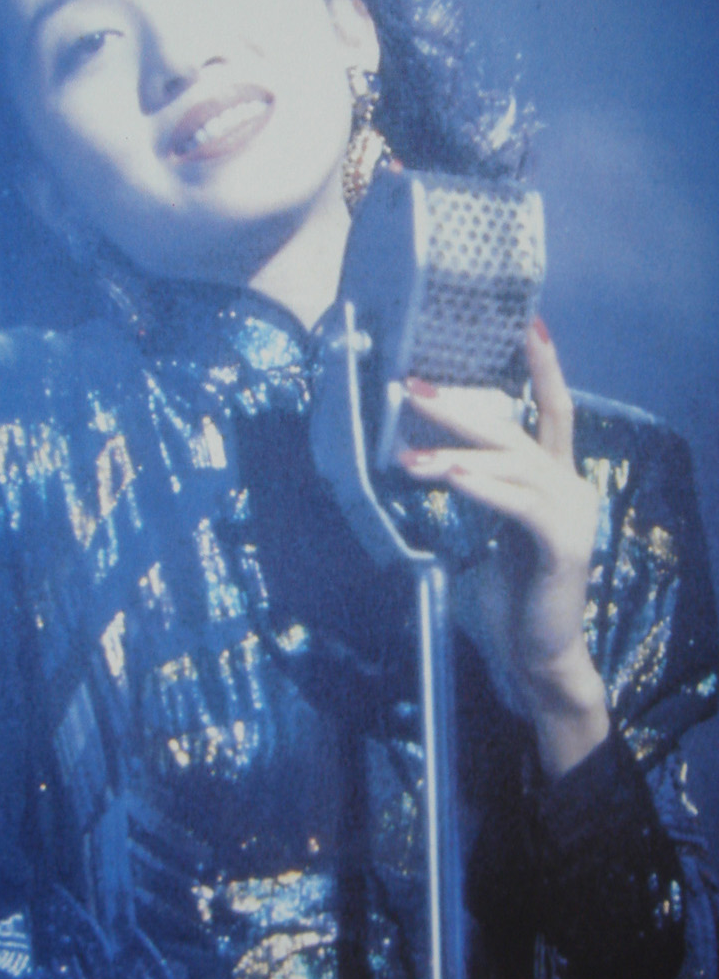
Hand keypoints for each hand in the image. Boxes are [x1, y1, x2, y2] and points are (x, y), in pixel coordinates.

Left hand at [400, 319, 608, 775]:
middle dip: (461, 406)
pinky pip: (517, 506)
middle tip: (413, 384)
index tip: (529, 324)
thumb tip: (433, 451)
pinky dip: (481, 488)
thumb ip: (480, 488)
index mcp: (558, 478)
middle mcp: (572, 487)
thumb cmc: (511, 593)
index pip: (555, 410)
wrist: (536, 655)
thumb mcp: (492, 528)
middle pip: (514, 432)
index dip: (544, 367)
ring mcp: (572, 514)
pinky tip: (448, 477)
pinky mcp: (562, 545)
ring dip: (453, 453)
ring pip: (510, 466)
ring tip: (405, 452)